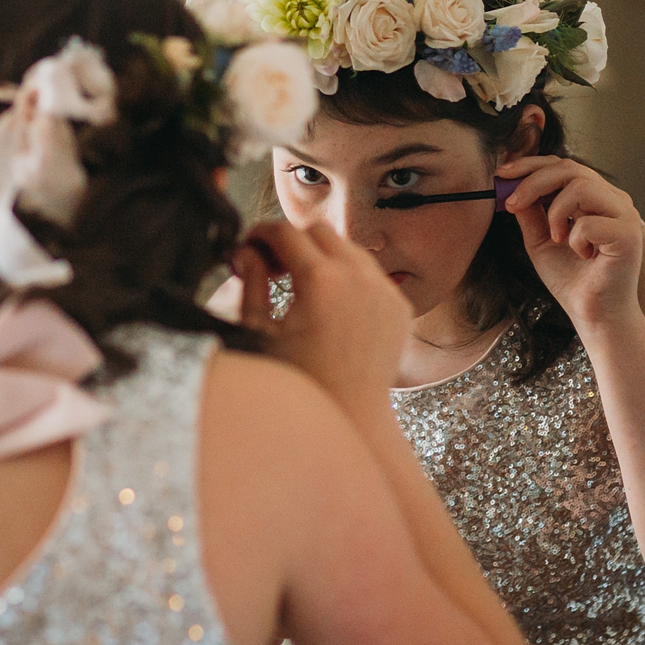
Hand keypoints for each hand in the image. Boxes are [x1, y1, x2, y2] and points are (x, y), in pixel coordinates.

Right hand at [231, 220, 412, 418]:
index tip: (250, 243)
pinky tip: (331, 303)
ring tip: (302, 285)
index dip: (261, 232)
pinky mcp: (398, 304)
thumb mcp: (261, 330)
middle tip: (273, 264)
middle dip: (293, 240)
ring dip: (323, 255)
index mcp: (319, 280)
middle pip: (319, 231)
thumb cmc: (297, 380)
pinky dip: (349, 277)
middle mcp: (356, 276)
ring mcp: (383, 289)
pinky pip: (371, 274)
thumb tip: (245, 251)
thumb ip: (251, 282)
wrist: (349, 414)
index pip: (284, 232)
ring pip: (349, 248)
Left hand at [497, 157, 644, 331]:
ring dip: (556, 212)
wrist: (593, 315)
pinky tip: (582, 255)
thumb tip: (511, 185)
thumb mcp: (540, 240)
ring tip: (556, 238)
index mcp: (596, 197)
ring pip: (581, 186)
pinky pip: (589, 222)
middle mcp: (614, 200)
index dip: (531, 165)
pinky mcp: (628, 235)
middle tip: (511, 204)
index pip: (564, 166)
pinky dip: (575, 238)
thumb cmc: (571, 280)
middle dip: (533, 182)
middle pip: (570, 168)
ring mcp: (625, 215)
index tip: (502, 174)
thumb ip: (530, 212)